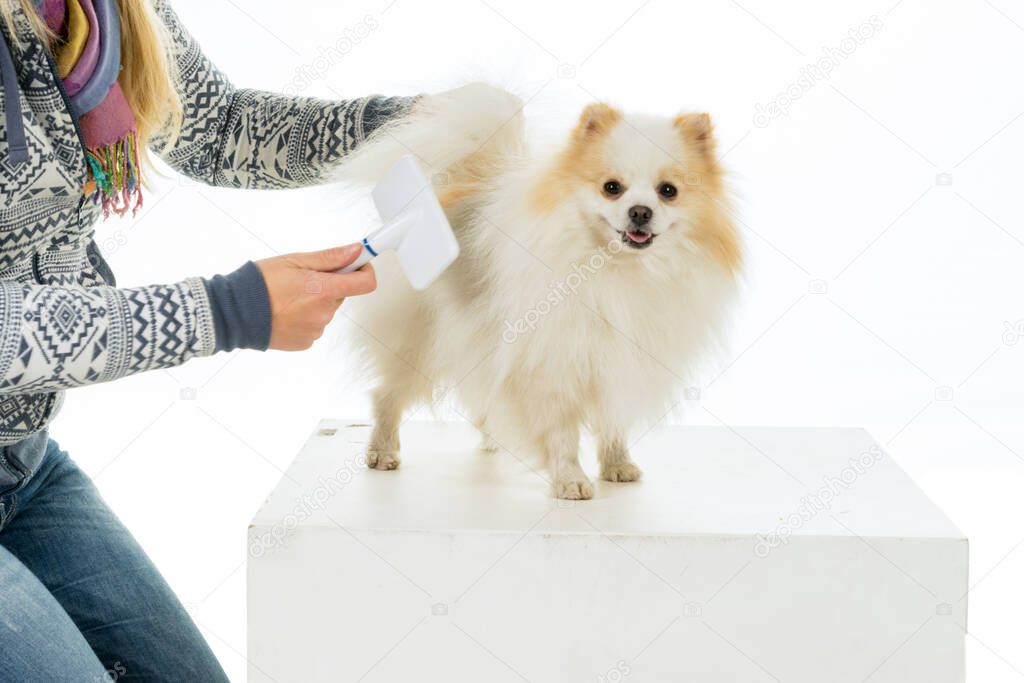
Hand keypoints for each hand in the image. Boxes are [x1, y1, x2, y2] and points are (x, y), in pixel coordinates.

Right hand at [256, 244, 375, 350]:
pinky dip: (305, 317)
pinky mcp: (306, 342)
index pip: (365, 283)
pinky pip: (315, 325)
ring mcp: (315, 330)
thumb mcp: (294, 261)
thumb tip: (356, 251)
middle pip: (341, 294)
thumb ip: (329, 258)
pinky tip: (286, 311)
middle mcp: (323, 313)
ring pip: (326, 310)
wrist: (233, 314)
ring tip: (289, 297)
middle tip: (304, 278)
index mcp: (323, 290)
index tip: (357, 263)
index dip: (364, 270)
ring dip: (315, 301)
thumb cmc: (259, 285)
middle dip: (329, 284)